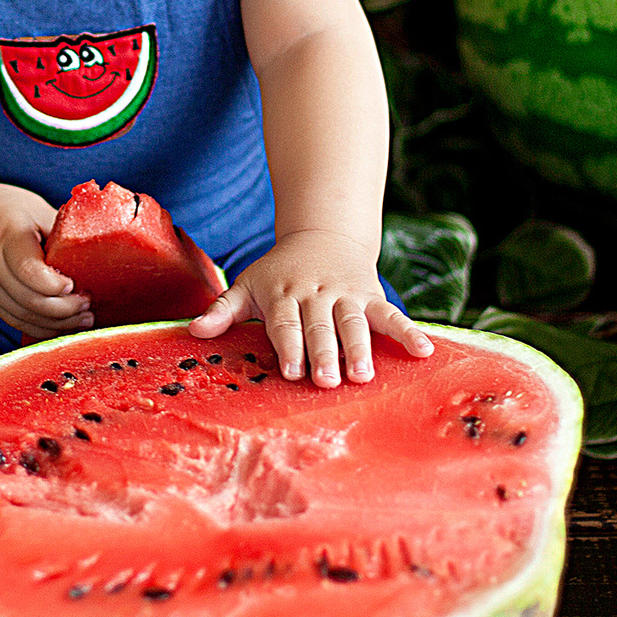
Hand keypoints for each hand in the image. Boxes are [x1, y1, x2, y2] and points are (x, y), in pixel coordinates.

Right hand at [0, 180, 92, 341]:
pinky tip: (63, 325)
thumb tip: (99, 244)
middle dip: (65, 310)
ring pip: (23, 317)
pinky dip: (41, 327)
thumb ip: (59, 227)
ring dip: (57, 324)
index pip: (28, 270)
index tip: (74, 284)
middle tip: (88, 303)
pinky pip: (15, 321)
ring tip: (84, 318)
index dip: (54, 285)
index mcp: (6, 236)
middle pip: (30, 301)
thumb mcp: (29, 205)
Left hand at [188, 229, 433, 386]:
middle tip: (326, 380)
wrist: (323, 235)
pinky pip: (392, 315)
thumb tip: (192, 332)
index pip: (286, 322)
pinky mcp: (372, 296)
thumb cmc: (279, 272)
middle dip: (323, 352)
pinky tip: (424, 351)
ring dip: (360, 349)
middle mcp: (316, 293)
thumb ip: (223, 310)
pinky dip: (409, 332)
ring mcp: (347, 295)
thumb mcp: (248, 284)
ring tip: (363, 376)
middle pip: (320, 326)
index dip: (290, 345)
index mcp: (284, 293)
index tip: (292, 370)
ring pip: (354, 323)